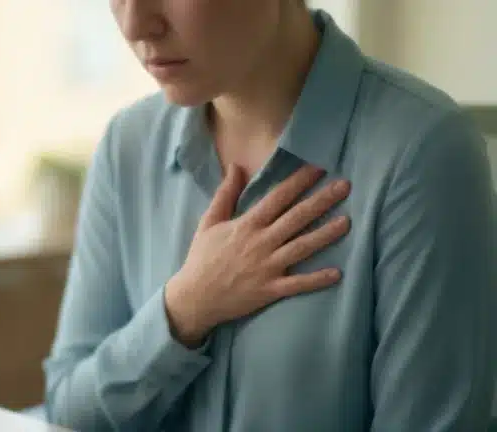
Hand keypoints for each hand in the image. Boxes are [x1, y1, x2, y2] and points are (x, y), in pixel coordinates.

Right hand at [165, 164, 350, 346]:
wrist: (195, 297)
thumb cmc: (202, 258)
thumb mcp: (209, 222)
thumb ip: (225, 194)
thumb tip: (236, 166)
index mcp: (247, 225)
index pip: (278, 198)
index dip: (299, 182)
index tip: (318, 168)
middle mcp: (261, 243)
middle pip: (296, 218)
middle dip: (321, 200)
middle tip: (344, 186)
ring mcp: (268, 267)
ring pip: (302, 247)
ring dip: (326, 234)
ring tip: (347, 222)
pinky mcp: (270, 290)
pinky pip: (298, 284)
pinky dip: (317, 279)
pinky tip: (337, 273)